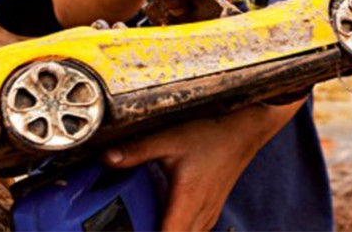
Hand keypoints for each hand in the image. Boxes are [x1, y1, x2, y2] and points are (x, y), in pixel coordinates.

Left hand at [102, 101, 303, 230]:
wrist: (244, 130)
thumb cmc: (211, 134)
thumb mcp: (170, 139)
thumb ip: (137, 150)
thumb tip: (106, 158)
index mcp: (188, 201)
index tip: (131, 231)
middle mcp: (201, 214)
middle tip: (132, 226)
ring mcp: (208, 214)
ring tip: (143, 224)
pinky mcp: (211, 211)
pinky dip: (178, 231)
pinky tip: (163, 221)